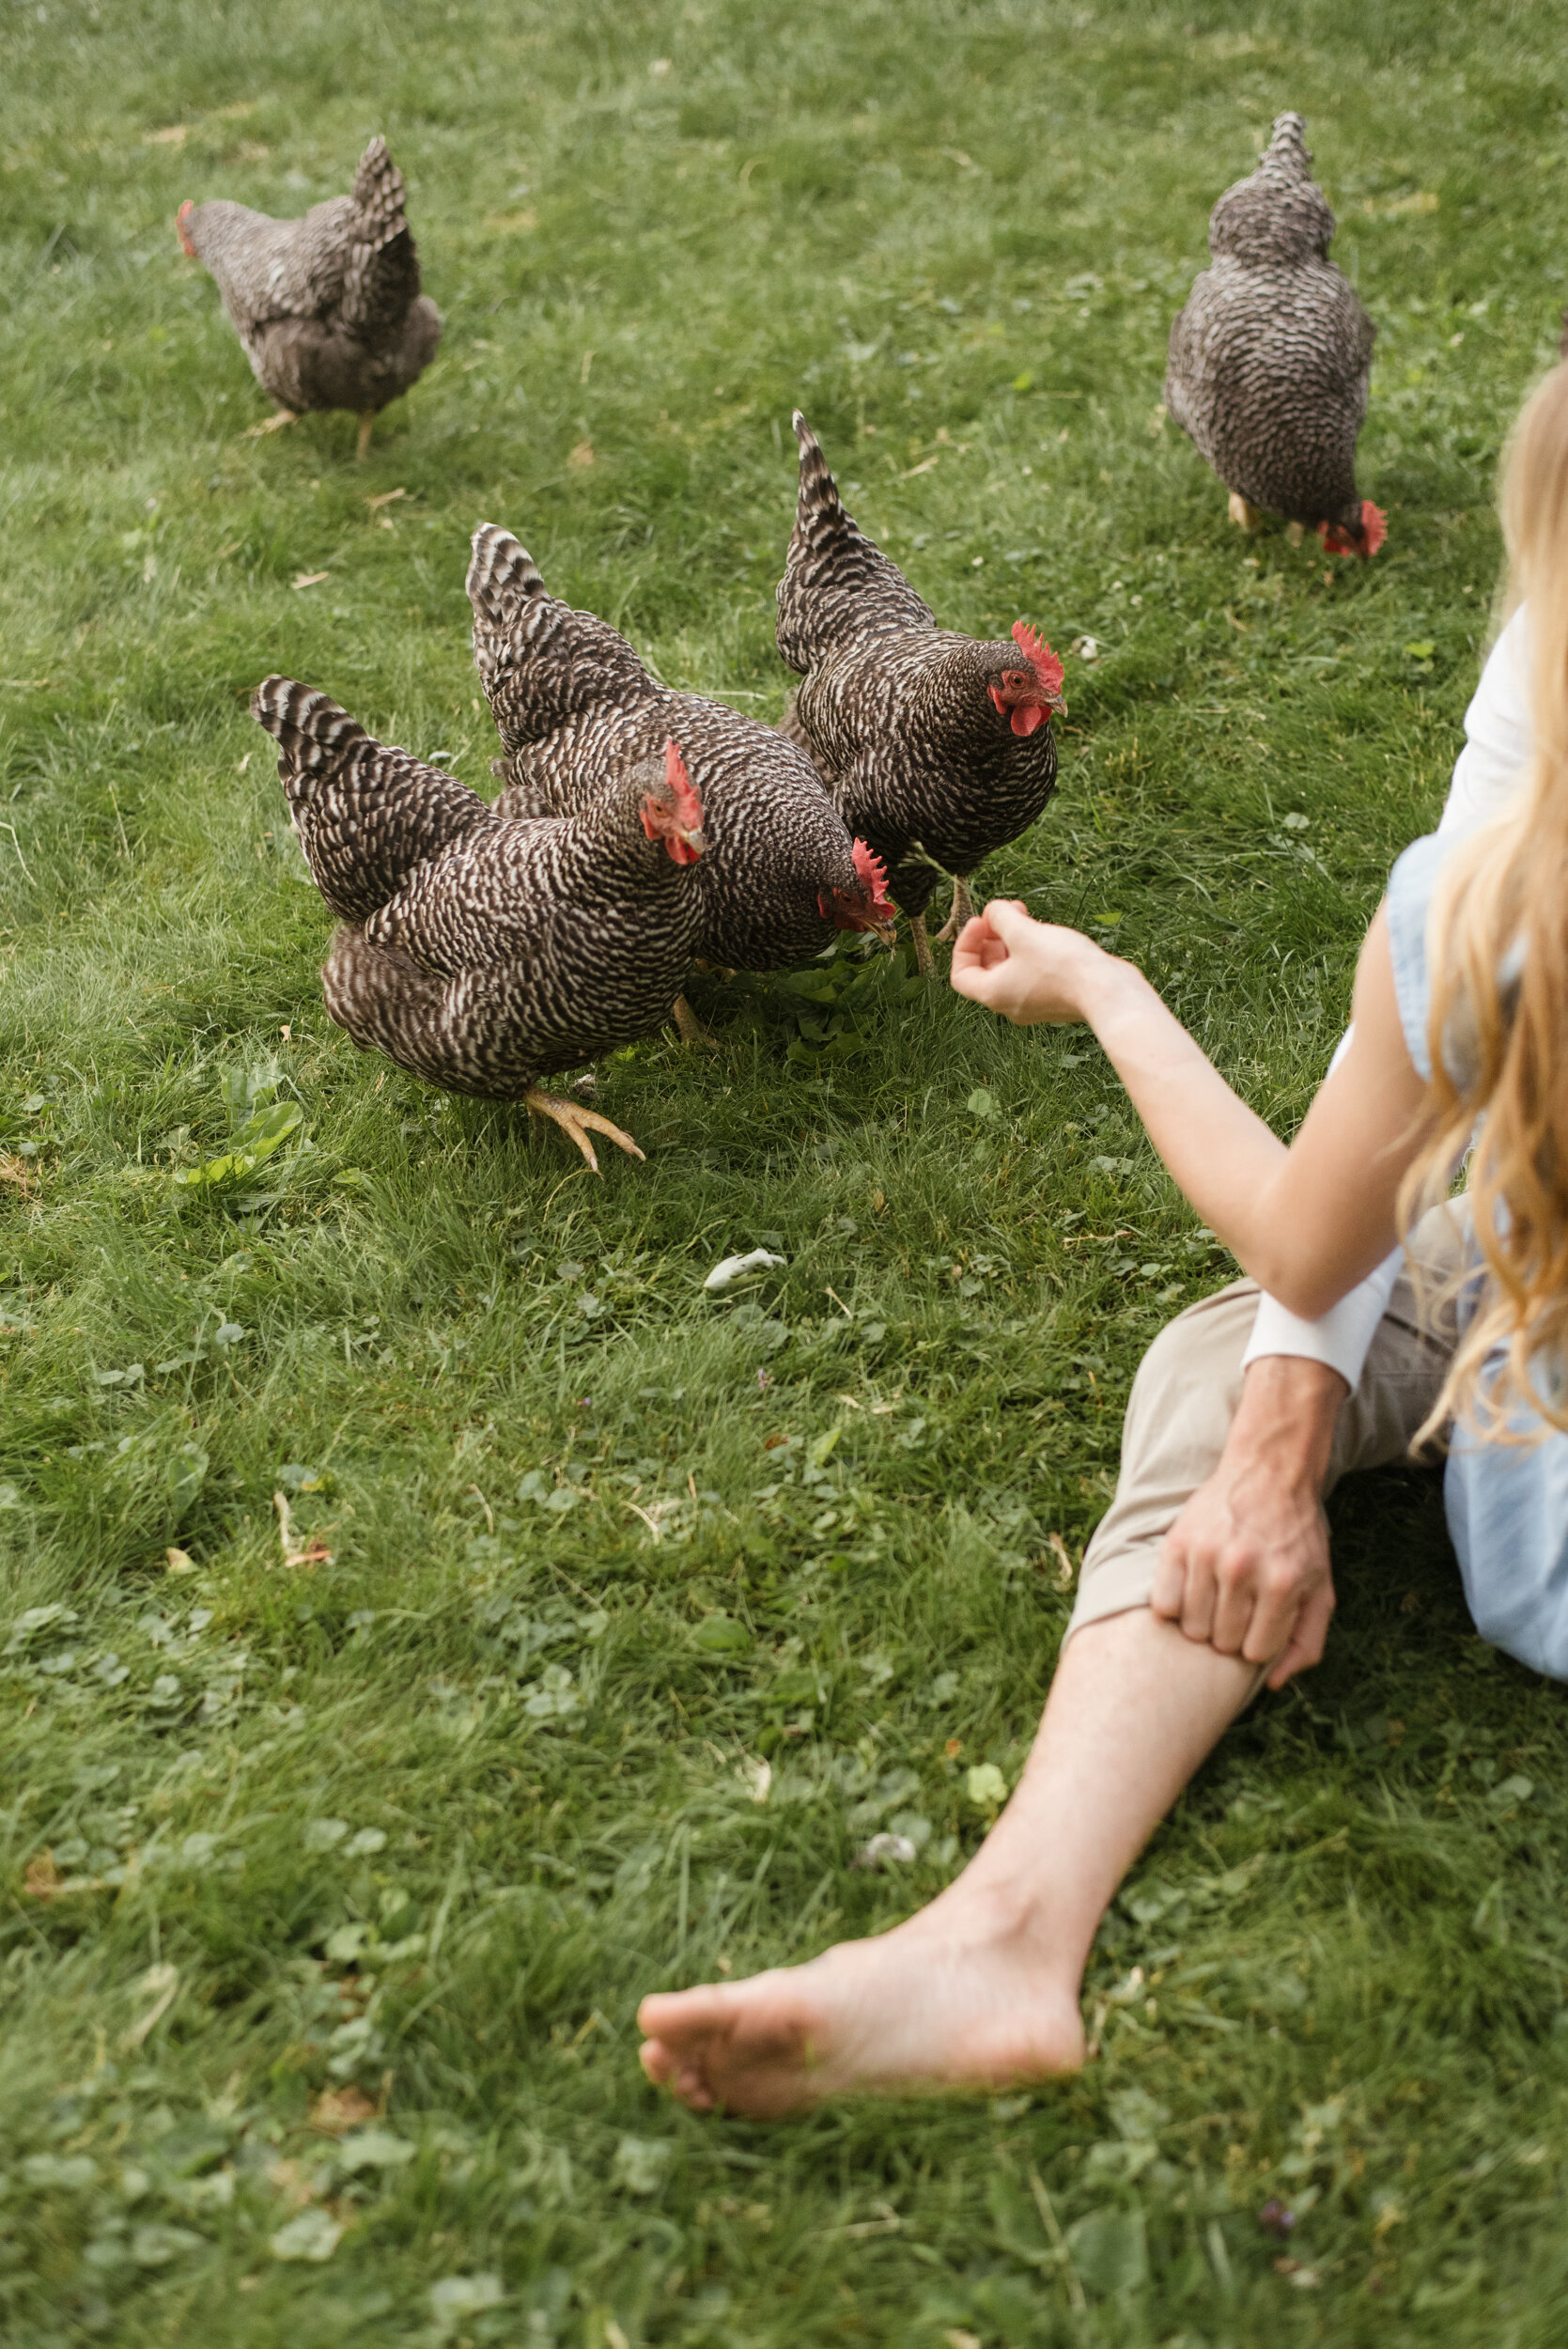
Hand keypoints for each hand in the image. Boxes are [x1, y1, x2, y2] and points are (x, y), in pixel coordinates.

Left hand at [949, 899, 1110, 1025]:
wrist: (1107, 991)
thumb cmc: (1063, 966)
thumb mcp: (1024, 932)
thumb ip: (1000, 917)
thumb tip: (992, 911)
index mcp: (993, 994)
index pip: (961, 974)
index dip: (965, 944)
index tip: (981, 921)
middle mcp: (1009, 1004)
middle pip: (986, 970)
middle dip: (991, 937)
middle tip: (1005, 912)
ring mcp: (1033, 1004)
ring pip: (1011, 969)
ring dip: (1012, 940)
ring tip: (1026, 914)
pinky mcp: (1055, 998)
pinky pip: (1033, 973)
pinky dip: (1031, 951)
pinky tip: (1046, 932)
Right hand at [1150, 1355, 1346, 1688]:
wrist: (1271, 1472)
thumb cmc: (1298, 1536)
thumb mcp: (1321, 1587)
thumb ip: (1307, 1641)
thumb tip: (1275, 1683)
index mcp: (1283, 1584)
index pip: (1255, 1652)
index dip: (1256, 1644)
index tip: (1259, 1625)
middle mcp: (1244, 1570)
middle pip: (1221, 1642)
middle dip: (1230, 1635)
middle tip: (1236, 1611)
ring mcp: (1207, 1555)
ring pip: (1191, 1628)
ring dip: (1202, 1623)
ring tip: (1215, 1601)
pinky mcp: (1178, 1543)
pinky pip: (1162, 1604)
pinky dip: (1174, 1607)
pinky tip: (1191, 1591)